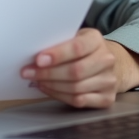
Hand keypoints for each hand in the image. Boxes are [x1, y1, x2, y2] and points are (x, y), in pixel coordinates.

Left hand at [20, 29, 138, 108]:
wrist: (108, 64)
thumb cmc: (84, 50)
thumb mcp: (74, 38)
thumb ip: (59, 43)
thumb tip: (34, 53)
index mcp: (96, 40)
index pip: (77, 47)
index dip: (57, 55)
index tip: (38, 60)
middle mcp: (107, 60)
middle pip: (76, 71)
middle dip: (48, 73)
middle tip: (29, 73)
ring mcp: (109, 80)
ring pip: (76, 88)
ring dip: (51, 86)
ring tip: (37, 81)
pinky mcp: (107, 98)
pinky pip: (79, 101)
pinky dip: (60, 96)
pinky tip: (49, 89)